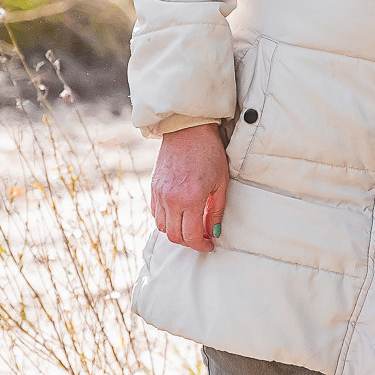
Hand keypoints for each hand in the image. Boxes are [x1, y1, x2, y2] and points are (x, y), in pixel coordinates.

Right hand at [150, 124, 228, 252]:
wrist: (188, 129)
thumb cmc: (209, 153)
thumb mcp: (220, 182)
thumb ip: (216, 211)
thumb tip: (214, 232)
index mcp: (191, 199)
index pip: (191, 236)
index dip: (201, 246)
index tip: (209, 245)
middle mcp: (171, 199)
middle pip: (174, 236)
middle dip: (189, 242)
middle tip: (202, 238)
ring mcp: (159, 194)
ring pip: (162, 227)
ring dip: (176, 232)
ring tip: (190, 226)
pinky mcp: (153, 187)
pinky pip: (156, 213)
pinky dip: (166, 219)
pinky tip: (179, 214)